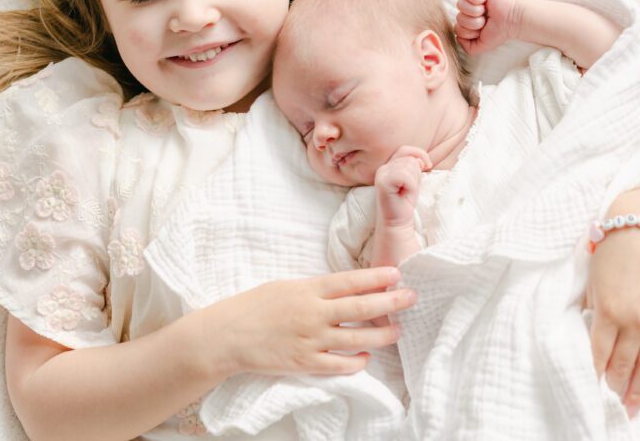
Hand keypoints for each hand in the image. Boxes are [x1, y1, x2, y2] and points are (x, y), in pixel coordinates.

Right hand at [206, 267, 416, 376]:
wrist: (227, 335)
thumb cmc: (254, 306)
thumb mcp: (285, 287)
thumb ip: (315, 290)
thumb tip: (345, 289)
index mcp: (307, 290)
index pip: (349, 281)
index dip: (376, 278)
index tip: (397, 274)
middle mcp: (312, 314)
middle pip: (361, 308)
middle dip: (391, 302)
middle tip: (411, 298)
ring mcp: (310, 341)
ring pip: (357, 339)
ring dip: (382, 335)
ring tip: (398, 330)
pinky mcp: (305, 363)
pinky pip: (339, 365)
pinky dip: (357, 361)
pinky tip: (367, 356)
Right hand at [375, 146, 430, 224]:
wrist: (397, 222)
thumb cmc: (405, 202)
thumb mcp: (413, 179)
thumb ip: (414, 165)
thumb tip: (421, 160)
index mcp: (388, 165)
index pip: (405, 149)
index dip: (419, 154)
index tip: (427, 166)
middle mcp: (383, 167)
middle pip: (409, 159)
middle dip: (416, 174)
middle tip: (410, 189)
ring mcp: (381, 174)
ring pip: (409, 166)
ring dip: (414, 181)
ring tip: (406, 192)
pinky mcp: (383, 182)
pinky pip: (405, 176)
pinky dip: (411, 186)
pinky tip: (405, 194)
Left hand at [454, 0, 523, 55]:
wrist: (512, 21)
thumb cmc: (498, 32)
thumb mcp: (481, 46)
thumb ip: (466, 47)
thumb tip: (457, 36)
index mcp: (467, 22)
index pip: (457, 28)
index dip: (470, 32)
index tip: (483, 30)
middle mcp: (468, 10)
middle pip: (458, 18)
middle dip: (474, 23)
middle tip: (486, 20)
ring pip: (460, 5)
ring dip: (475, 11)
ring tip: (486, 11)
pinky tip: (486, 0)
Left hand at [585, 226, 639, 418]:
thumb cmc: (610, 247)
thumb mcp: (591, 279)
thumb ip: (592, 307)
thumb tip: (592, 329)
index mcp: (608, 311)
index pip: (599, 353)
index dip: (596, 373)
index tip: (593, 387)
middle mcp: (634, 320)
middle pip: (625, 363)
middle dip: (618, 386)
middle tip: (615, 404)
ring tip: (635, 406)